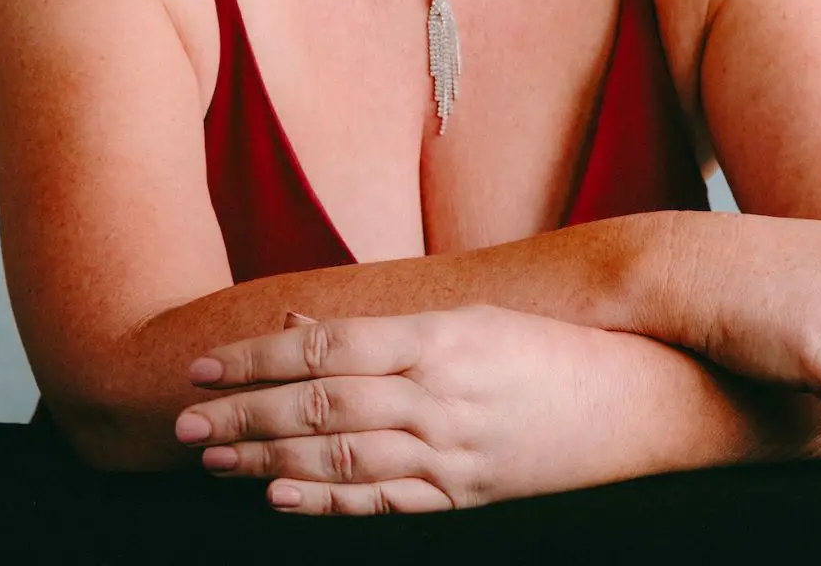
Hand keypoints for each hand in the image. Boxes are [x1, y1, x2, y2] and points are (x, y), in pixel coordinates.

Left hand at [173, 305, 654, 513]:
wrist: (638, 402)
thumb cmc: (554, 349)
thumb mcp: (472, 318)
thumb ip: (387, 326)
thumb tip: (305, 326)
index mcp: (439, 339)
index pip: (327, 349)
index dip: (257, 359)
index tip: (206, 366)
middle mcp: (438, 396)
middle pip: (319, 406)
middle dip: (243, 415)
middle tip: (183, 422)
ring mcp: (451, 452)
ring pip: (339, 458)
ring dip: (267, 460)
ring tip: (211, 460)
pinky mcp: (465, 495)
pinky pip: (381, 502)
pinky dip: (324, 502)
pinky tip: (279, 497)